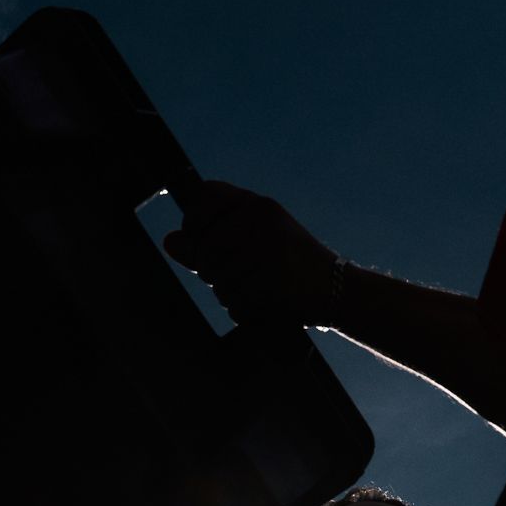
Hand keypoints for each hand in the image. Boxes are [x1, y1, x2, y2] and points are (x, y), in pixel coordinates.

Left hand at [163, 181, 336, 324]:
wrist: (336, 290)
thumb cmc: (290, 266)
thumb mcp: (254, 242)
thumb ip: (209, 242)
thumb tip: (169, 241)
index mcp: (257, 205)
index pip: (203, 197)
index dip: (193, 221)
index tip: (200, 237)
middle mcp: (259, 222)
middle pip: (202, 246)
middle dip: (211, 268)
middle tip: (243, 273)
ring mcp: (263, 251)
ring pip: (214, 277)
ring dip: (228, 291)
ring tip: (258, 286)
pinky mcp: (267, 282)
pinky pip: (231, 301)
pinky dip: (243, 308)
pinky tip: (265, 301)